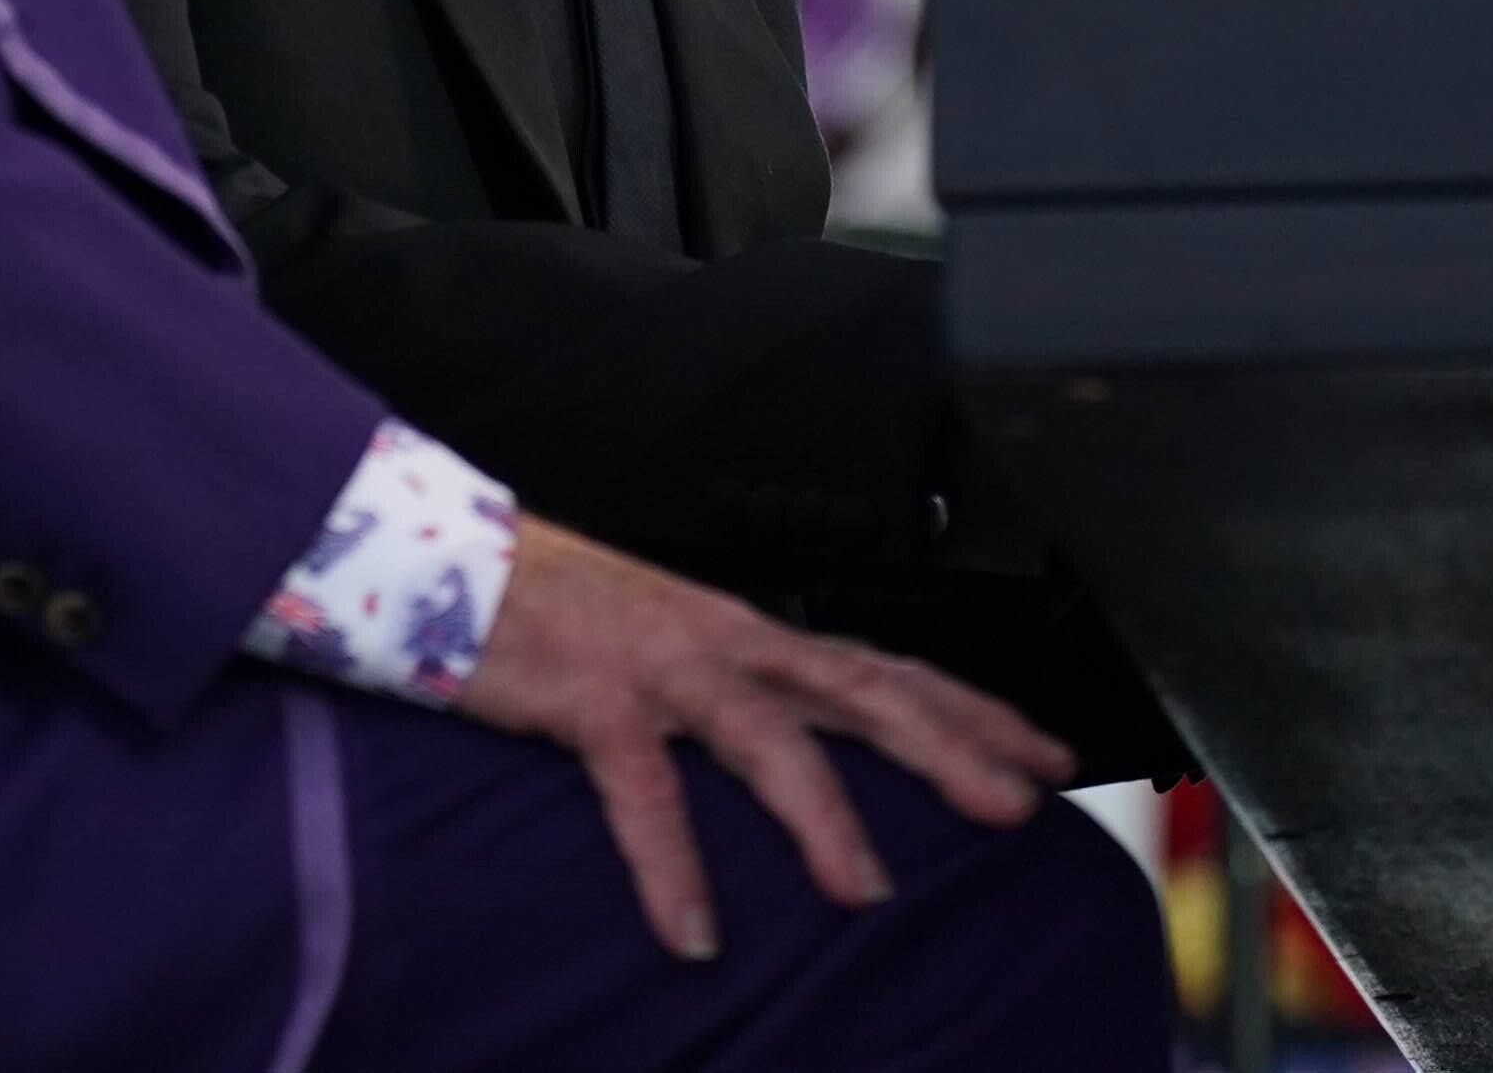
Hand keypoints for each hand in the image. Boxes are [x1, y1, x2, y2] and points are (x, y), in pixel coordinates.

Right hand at [456, 515, 1066, 962]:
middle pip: (864, 690)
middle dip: (949, 748)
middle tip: (1018, 808)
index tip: (1049, 754)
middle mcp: (725, 642)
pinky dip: (673, 867)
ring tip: (869, 893)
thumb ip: (737, 695)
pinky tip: (694, 933)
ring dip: (826, 818)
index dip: (974, 710)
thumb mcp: (671, 648)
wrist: (442, 559)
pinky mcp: (591, 699)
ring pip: (770, 739)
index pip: (888, 667)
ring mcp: (663, 666)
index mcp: (750, 635)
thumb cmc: (558, 614)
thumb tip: (804, 755)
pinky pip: (645, 792)